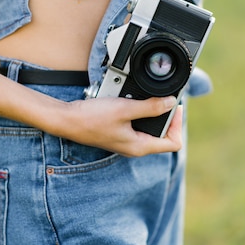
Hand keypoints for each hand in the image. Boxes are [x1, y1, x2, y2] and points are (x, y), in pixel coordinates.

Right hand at [63, 96, 182, 157]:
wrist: (67, 119)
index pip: (174, 143)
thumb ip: (150, 107)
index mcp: (140, 147)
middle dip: (166, 116)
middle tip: (162, 98)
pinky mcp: (119, 132)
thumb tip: (170, 103)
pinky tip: (132, 100)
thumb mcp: (125, 109)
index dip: (177, 124)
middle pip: (164, 135)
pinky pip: (137, 123)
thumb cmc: (92, 118)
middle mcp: (135, 147)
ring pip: (151, 128)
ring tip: (146, 97)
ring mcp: (127, 140)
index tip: (172, 107)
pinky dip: (139, 111)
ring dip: (152, 112)